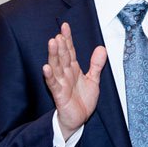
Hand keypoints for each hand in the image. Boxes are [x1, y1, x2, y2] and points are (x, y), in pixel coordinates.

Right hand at [42, 23, 106, 139]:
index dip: (67, 39)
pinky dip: (50, 76)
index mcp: (73, 69)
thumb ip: (96, 64)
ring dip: (53, 55)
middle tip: (59, 33)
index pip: (69, 51)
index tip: (65, 26)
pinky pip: (53, 84)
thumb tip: (101, 48)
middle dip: (61, 45)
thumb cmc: (82, 100)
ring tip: (52, 43)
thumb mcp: (93, 80)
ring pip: (56, 67)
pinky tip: (45, 67)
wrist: (78, 120)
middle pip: (62, 56)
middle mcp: (65, 74)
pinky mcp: (59, 95)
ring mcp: (61, 84)